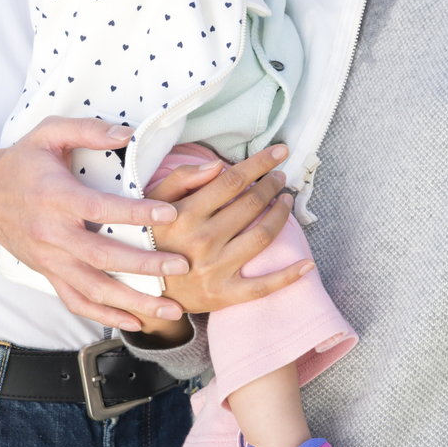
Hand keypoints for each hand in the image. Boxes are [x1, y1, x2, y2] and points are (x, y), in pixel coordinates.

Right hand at [0, 117, 187, 331]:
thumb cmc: (21, 162)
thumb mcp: (48, 132)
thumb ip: (88, 129)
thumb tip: (127, 133)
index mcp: (56, 197)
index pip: (100, 209)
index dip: (136, 214)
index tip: (170, 214)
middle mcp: (52, 233)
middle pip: (102, 256)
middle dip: (145, 266)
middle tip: (181, 266)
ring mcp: (49, 260)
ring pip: (93, 289)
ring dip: (134, 302)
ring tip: (171, 309)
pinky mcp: (47, 274)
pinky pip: (76, 301)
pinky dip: (106, 316)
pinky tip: (136, 321)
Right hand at [142, 144, 312, 321]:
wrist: (140, 290)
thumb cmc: (149, 238)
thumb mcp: (152, 203)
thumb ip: (182, 179)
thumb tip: (218, 165)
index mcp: (184, 214)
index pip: (232, 181)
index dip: (259, 163)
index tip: (280, 151)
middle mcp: (202, 241)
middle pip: (251, 204)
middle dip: (272, 184)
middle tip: (280, 176)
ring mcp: (215, 270)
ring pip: (262, 236)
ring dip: (282, 214)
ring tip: (286, 200)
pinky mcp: (224, 294)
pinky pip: (263, 286)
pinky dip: (289, 275)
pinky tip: (307, 263)